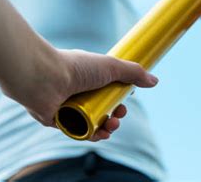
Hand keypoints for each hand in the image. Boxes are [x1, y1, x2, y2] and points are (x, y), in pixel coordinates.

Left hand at [3, 49, 157, 141]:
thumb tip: (155, 81)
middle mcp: (79, 91)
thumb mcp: (111, 66)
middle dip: (115, 116)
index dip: (119, 99)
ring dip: (106, 128)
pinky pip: (77, 131)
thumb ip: (134, 73)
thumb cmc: (77, 68)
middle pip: (102, 109)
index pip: (108, 91)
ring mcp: (68, 106)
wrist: (45, 78)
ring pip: (92, 122)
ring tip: (110, 127)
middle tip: (119, 116)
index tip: (125, 102)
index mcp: (89, 77)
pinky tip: (99, 135)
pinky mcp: (58, 120)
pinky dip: (90, 134)